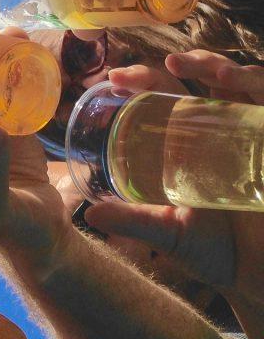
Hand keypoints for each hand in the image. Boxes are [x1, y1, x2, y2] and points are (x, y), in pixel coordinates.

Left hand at [85, 51, 263, 301]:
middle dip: (187, 61)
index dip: (144, 79)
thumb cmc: (216, 253)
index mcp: (190, 142)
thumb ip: (133, 221)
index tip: (114, 79)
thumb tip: (91, 216)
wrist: (257, 277)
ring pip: (243, 83)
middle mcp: (223, 131)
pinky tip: (240, 83)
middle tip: (158, 67)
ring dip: (223, 67)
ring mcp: (254, 134)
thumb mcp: (168, 235)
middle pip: (206, 79)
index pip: (167, 94)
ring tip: (202, 69)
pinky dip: (259, 86)